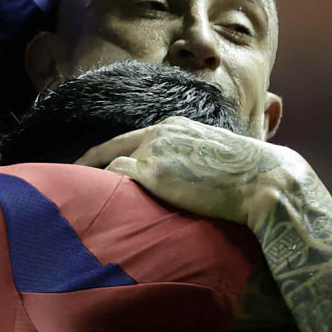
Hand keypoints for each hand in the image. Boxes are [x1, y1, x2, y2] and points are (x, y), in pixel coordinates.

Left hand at [79, 117, 309, 227]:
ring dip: (92, 181)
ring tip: (73, 199)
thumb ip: (195, 160)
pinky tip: (91, 204)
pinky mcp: (152, 173)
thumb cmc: (250, 177)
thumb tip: (192, 179)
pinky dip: (101, 190)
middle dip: (87, 163)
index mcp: (176, 127)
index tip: (96, 165)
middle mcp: (160, 133)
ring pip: (108, 164)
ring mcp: (154, 151)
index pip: (133, 138)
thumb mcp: (217, 157)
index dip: (112, 153)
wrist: (265, 182)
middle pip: (109, 147)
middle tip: (65, 177)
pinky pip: (114, 179)